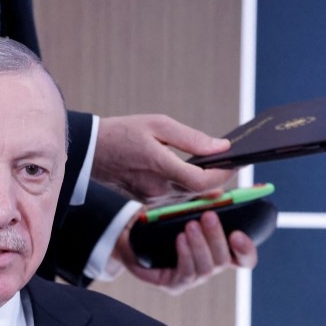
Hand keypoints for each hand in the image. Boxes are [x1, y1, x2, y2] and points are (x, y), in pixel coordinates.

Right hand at [94, 114, 234, 205]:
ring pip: (189, 196)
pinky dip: (188, 187)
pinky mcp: (146, 200)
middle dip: (218, 178)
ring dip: (204, 184)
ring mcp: (151, 198)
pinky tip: (193, 174)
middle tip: (232, 162)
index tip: (235, 162)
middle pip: (200, 191)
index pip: (203, 182)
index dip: (224, 175)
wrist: (89, 151)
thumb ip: (192, 138)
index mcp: (160, 167)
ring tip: (216, 166)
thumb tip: (221, 147)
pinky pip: (175, 197)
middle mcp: (157, 189)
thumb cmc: (122, 132)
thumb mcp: (158, 124)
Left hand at [114, 209, 257, 295]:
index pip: (243, 258)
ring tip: (190, 226)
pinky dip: (185, 255)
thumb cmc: (160, 222)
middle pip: (224, 260)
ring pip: (206, 268)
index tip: (239, 233)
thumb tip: (218, 194)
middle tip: (208, 217)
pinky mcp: (173, 285)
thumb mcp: (181, 208)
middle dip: (217, 237)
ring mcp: (191, 278)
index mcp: (217, 251)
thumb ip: (201, 202)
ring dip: (200, 245)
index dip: (246, 249)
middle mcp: (208, 267)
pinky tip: (180, 239)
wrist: (128, 236)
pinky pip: (185, 274)